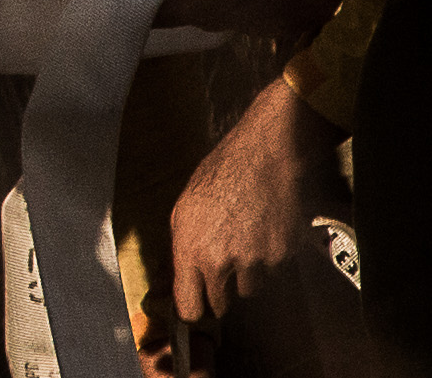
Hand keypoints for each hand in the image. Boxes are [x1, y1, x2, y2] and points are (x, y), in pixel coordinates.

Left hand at [157, 0, 372, 41]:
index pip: (199, 9)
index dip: (167, 11)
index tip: (141, 2)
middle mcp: (275, 4)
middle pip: (216, 21)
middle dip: (189, 8)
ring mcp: (297, 16)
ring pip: (240, 26)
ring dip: (218, 10)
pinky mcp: (313, 17)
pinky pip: (266, 25)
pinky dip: (246, 12)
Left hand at [171, 74, 345, 325]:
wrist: (264, 156)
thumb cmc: (218, 176)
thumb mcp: (184, 209)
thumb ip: (182, 248)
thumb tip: (181, 278)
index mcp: (190, 249)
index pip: (190, 306)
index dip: (192, 310)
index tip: (195, 308)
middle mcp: (222, 261)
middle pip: (221, 303)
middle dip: (219, 289)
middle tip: (221, 265)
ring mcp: (256, 262)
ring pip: (250, 288)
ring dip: (247, 274)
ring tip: (245, 239)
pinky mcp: (283, 257)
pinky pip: (273, 272)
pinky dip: (269, 260)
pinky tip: (264, 231)